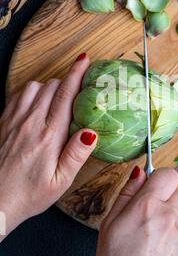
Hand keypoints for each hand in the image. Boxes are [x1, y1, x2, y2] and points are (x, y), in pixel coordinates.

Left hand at [0, 53, 96, 239]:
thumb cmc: (29, 195)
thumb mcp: (61, 182)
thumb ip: (76, 155)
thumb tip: (91, 132)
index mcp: (49, 136)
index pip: (66, 95)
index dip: (77, 74)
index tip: (84, 60)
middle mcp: (31, 123)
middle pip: (52, 86)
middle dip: (67, 83)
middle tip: (77, 90)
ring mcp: (14, 120)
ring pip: (34, 87)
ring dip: (48, 87)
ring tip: (57, 100)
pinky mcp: (3, 123)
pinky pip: (17, 95)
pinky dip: (30, 93)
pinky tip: (36, 104)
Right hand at [95, 167, 177, 255]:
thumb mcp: (109, 224)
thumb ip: (127, 194)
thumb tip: (139, 173)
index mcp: (147, 206)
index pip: (169, 174)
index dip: (160, 179)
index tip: (151, 187)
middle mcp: (168, 217)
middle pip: (177, 194)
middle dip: (164, 201)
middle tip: (146, 218)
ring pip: (177, 218)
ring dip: (166, 224)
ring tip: (147, 244)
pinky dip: (171, 242)